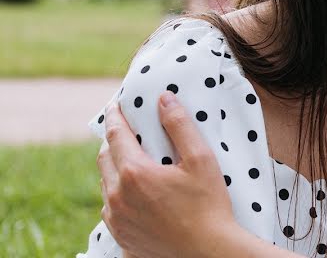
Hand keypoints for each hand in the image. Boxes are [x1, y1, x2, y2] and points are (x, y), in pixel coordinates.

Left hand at [98, 91, 235, 257]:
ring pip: (106, 184)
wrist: (207, 252)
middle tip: (124, 130)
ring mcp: (116, 219)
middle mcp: (118, 196)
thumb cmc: (208, 206)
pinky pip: (111, 208)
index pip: (116, 135)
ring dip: (114, 168)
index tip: (115, 105)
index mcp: (135, 173)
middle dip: (112, 140)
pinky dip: (119, 193)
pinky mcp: (121, 236)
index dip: (114, 116)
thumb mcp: (201, 159)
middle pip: (104, 158)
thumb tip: (164, 99)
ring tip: (132, 160)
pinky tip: (136, 192)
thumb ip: (180, 125)